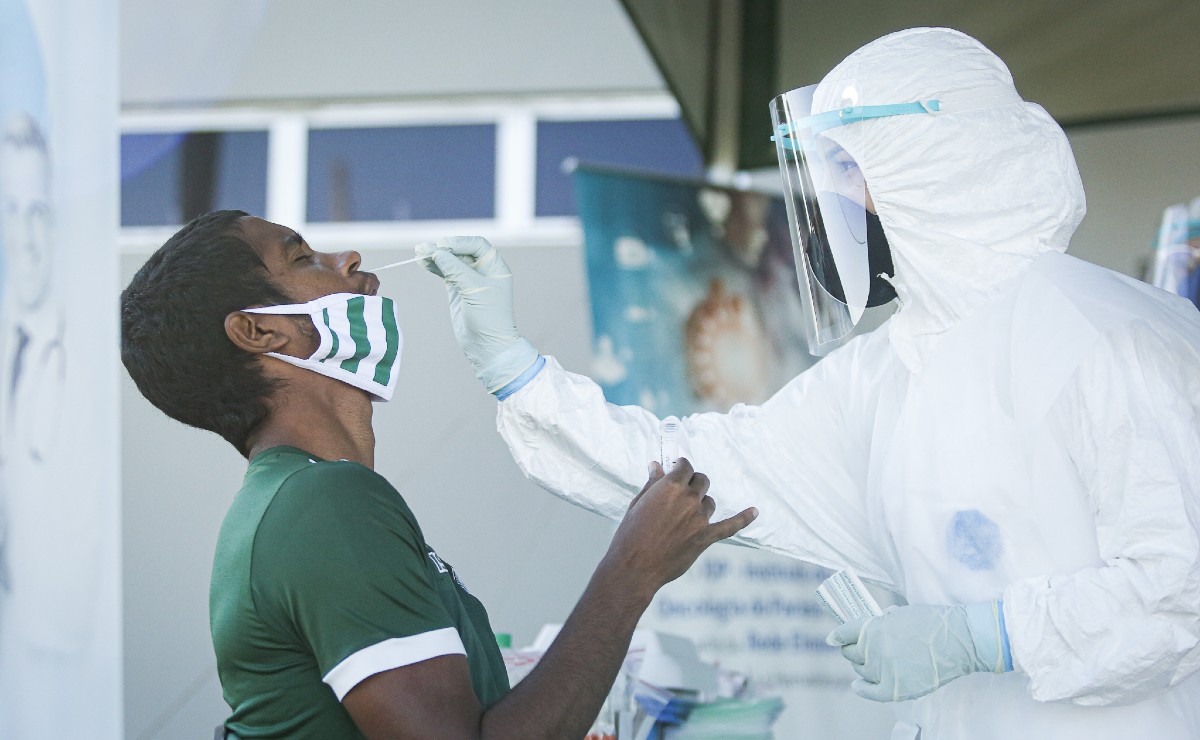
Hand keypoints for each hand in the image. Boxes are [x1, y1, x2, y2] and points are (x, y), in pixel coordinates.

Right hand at [417, 236, 537, 393]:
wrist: (487, 346)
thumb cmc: (489, 317)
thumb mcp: (474, 290)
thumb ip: (456, 269)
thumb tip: (437, 252)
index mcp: (495, 267)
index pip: (476, 245)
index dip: (459, 243)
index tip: (443, 246)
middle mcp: (483, 271)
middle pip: (461, 252)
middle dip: (443, 249)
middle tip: (424, 249)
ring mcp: (469, 280)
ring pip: (451, 262)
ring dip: (435, 257)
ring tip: (418, 253)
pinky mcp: (458, 291)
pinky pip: (445, 273)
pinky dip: (435, 268)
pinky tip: (423, 263)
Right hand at [604, 459, 756, 598]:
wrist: (635, 568)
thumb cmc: (631, 534)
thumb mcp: (638, 504)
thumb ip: (652, 484)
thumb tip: (657, 465)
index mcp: (671, 486)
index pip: (685, 467)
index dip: (682, 467)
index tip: (678, 468)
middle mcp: (689, 499)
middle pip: (701, 481)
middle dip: (693, 483)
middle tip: (683, 492)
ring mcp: (699, 519)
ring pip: (708, 503)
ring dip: (700, 504)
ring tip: (685, 516)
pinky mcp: (706, 538)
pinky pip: (730, 526)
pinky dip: (744, 518)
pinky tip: (755, 511)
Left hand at [827, 602, 1010, 701]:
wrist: (960, 640)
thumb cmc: (934, 622)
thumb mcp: (902, 613)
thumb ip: (882, 622)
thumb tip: (869, 628)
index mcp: (873, 628)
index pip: (845, 633)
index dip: (838, 636)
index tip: (834, 638)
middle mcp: (874, 650)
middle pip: (851, 653)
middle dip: (852, 650)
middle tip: (857, 649)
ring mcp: (884, 671)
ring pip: (861, 671)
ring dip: (862, 666)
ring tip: (869, 662)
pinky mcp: (896, 688)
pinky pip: (871, 692)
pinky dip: (862, 689)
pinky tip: (858, 686)